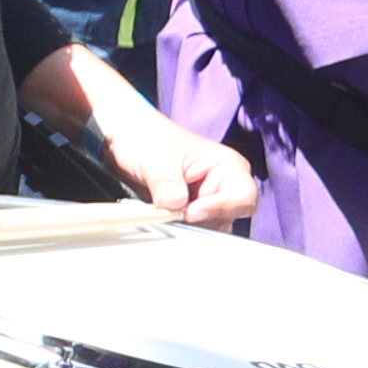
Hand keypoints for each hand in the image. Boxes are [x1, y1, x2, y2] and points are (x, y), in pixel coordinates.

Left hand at [26, 47, 259, 227]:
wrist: (125, 138)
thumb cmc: (146, 138)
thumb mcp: (156, 160)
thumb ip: (167, 184)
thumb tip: (174, 207)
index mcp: (228, 166)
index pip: (243, 197)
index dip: (222, 207)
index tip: (191, 211)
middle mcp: (223, 186)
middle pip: (229, 217)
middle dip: (203, 221)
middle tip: (174, 216)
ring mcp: (207, 200)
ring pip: (211, 227)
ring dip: (188, 227)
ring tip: (163, 215)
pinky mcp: (190, 211)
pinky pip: (192, 229)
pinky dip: (178, 228)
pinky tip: (161, 219)